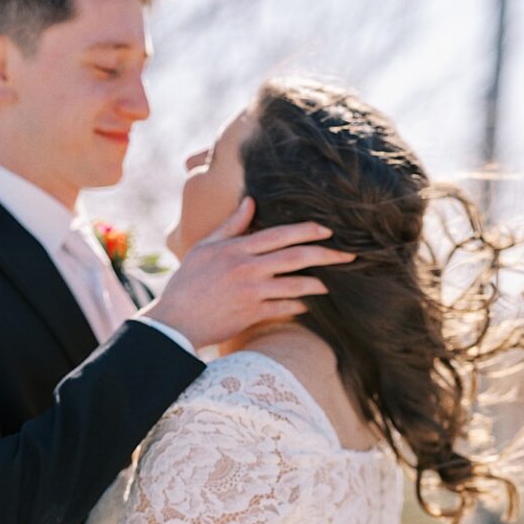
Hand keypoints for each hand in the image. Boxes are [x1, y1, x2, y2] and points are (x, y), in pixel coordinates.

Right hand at [142, 197, 354, 349]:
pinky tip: (306, 305)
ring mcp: (252, 292)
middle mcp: (248, 268)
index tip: (328, 230)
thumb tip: (251, 202)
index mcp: (236, 248)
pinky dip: (298, 306)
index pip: (279, 234)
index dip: (307, 231)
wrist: (175, 321)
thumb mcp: (205, 248)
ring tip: (328, 284)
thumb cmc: (188, 283)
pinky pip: (284, 308)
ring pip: (296, 284)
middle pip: (296, 257)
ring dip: (317, 284)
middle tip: (348, 256)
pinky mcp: (253, 314)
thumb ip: (230, 226)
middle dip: (326, 255)